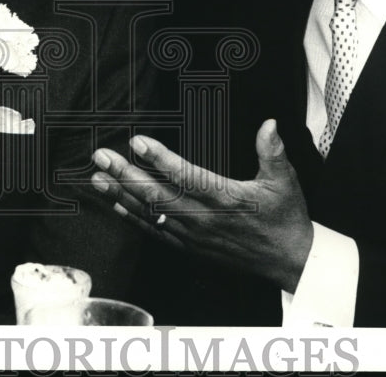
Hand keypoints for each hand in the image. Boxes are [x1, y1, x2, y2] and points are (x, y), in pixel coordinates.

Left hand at [91, 119, 312, 291]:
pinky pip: (156, 231)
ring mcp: (194, 235)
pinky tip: (115, 204)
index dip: (160, 159)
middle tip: (102, 156)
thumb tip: (269, 124)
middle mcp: (204, 219)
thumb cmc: (285, 217)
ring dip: (121, 195)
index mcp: (226, 199)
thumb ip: (272, 151)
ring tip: (97, 178)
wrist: (289, 261)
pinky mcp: (190, 246)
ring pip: (151, 214)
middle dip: (126, 175)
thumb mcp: (285, 181)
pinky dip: (133, 218)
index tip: (138, 141)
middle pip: (158, 195)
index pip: (186, 176)